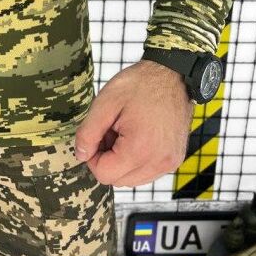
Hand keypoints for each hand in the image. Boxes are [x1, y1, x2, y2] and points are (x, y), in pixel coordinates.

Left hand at [74, 59, 194, 186]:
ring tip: (124, 133)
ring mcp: (169, 162)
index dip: (93, 157)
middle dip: (107, 160)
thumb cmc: (140, 84)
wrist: (173, 75)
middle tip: (110, 131)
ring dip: (121, 162)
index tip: (97, 135)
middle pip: (118, 180)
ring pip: (132, 179)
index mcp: (140, 149)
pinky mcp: (175, 159)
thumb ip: (88, 133)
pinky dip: (137, 160)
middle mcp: (159, 162)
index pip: (104, 174)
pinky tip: (136, 137)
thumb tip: (80, 155)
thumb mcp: (105, 103)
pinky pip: (147, 172)